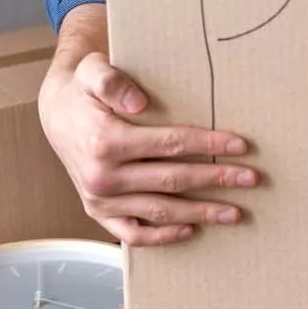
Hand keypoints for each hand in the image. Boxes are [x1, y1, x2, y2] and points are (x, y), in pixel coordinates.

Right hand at [39, 6, 257, 245]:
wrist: (55, 114)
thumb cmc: (82, 91)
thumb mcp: (91, 71)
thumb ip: (112, 81)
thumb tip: (137, 101)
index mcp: (105, 141)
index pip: (170, 144)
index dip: (208, 146)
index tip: (240, 146)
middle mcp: (102, 176)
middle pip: (173, 180)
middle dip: (217, 179)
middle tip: (252, 178)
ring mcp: (100, 200)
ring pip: (160, 211)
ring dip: (201, 213)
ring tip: (235, 212)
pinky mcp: (98, 213)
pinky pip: (133, 234)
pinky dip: (163, 237)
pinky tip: (191, 230)